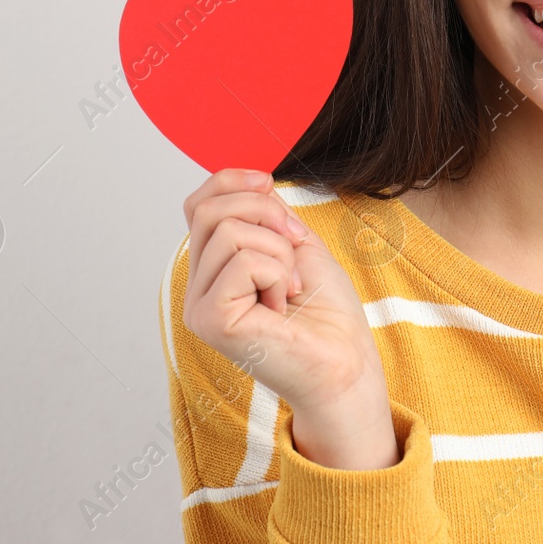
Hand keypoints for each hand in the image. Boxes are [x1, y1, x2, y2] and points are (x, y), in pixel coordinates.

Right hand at [180, 168, 396, 467]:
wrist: (345, 362)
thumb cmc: (327, 313)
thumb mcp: (297, 243)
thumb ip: (267, 214)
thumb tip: (253, 182)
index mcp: (214, 268)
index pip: (199, 204)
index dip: (232, 181)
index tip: (269, 184)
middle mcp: (197, 287)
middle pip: (210, 210)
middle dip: (266, 212)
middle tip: (295, 246)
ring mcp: (199, 306)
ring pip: (229, 232)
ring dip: (278, 251)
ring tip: (289, 287)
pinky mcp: (211, 321)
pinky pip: (242, 262)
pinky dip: (277, 273)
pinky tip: (282, 304)